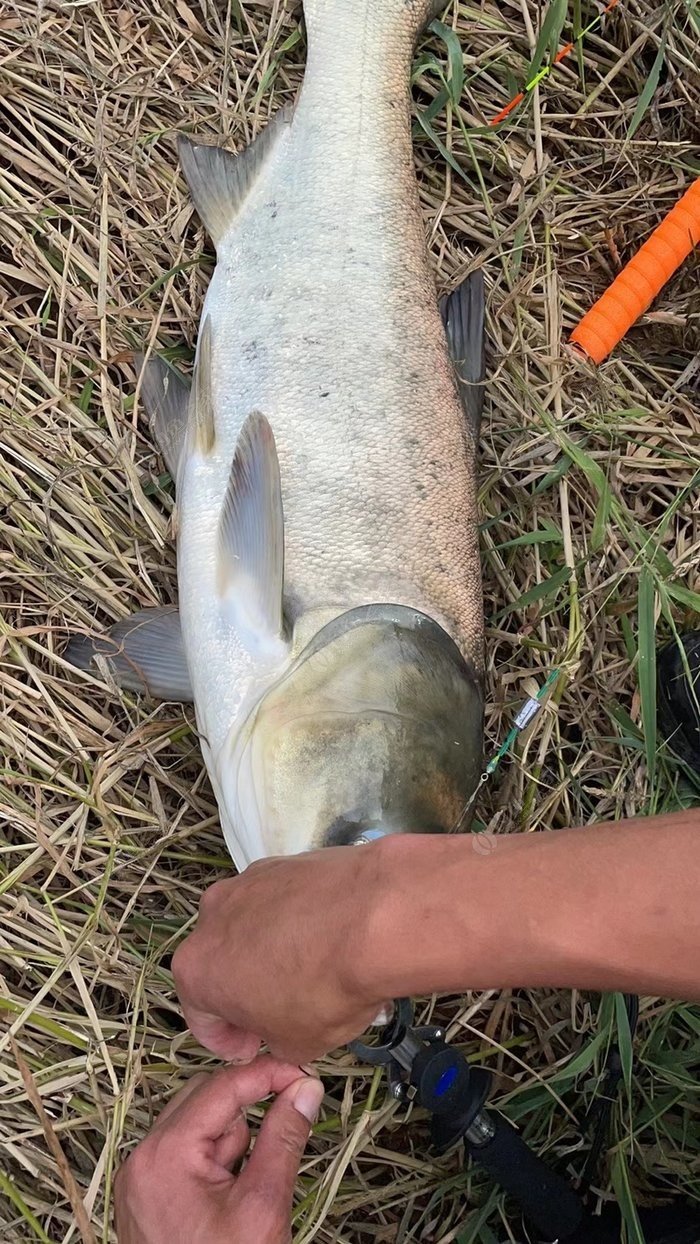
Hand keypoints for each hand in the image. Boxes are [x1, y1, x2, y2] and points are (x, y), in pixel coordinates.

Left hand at [114, 1056, 324, 1243]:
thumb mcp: (263, 1205)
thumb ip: (284, 1139)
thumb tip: (304, 1091)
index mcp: (164, 1154)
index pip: (222, 1088)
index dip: (268, 1075)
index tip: (304, 1075)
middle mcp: (143, 1159)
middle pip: (207, 1100)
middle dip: (251, 1110)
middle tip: (292, 1120)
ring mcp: (142, 1180)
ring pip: (201, 1128)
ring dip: (237, 1142)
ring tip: (251, 1191)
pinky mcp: (148, 1198)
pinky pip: (190, 1157)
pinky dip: (220, 1164)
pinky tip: (235, 1200)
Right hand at [172, 845, 390, 1063]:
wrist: (375, 917)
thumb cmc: (326, 988)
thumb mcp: (296, 1046)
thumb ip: (273, 1040)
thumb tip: (280, 1029)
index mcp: (197, 969)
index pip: (201, 1017)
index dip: (227, 1040)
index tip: (251, 1046)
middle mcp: (211, 917)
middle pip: (220, 964)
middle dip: (244, 990)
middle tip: (277, 1011)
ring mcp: (247, 881)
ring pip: (250, 927)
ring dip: (268, 950)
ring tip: (310, 970)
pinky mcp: (283, 861)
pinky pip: (281, 900)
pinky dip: (294, 919)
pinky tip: (327, 937)